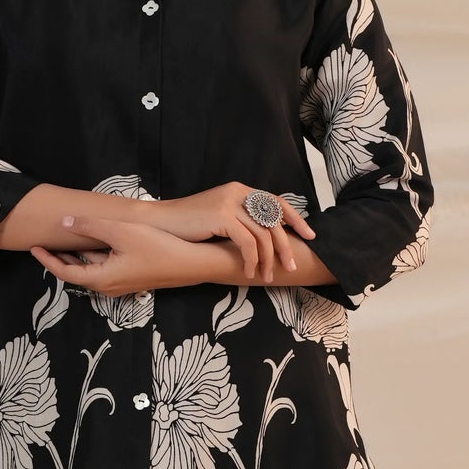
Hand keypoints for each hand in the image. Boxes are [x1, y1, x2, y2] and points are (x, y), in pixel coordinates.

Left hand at [31, 214, 221, 295]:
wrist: (193, 263)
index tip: (34, 248)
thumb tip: (65, 222)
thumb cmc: (158, 247)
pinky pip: (105, 268)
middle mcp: (109, 286)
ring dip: (77, 257)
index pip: (65, 273)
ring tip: (64, 240)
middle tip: (43, 244)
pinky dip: (94, 257)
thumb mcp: (121, 232)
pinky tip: (94, 242)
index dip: (47, 261)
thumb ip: (90, 227)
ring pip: (91, 270)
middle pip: (76, 274)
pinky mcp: (132, 277)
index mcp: (102, 279)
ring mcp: (121, 283)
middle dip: (58, 259)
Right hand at [153, 183, 314, 281]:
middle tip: (292, 267)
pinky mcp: (221, 216)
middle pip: (274, 220)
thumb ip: (241, 221)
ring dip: (268, 260)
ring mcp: (230, 203)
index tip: (309, 236)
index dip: (295, 219)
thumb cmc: (188, 226)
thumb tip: (266, 238)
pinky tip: (247, 273)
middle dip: (286, 246)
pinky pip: (247, 242)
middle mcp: (238, 192)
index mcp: (240, 190)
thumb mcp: (219, 218)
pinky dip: (251, 260)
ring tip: (267, 277)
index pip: (277, 202)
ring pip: (262, 234)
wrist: (160, 223)